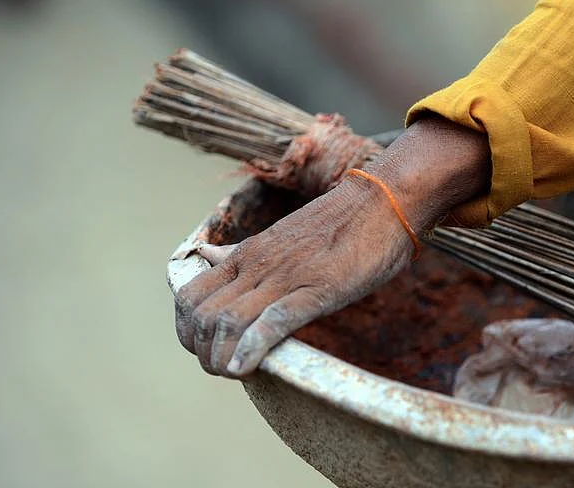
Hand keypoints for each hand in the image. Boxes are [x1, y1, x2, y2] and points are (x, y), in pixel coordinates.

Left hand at [174, 117, 489, 377]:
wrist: (386, 200)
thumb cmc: (342, 222)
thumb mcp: (281, 235)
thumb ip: (242, 252)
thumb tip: (206, 255)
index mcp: (249, 253)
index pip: (190, 295)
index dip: (187, 331)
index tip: (206, 348)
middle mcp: (258, 264)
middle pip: (200, 314)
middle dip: (200, 350)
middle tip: (220, 367)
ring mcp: (285, 276)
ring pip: (226, 321)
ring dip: (220, 357)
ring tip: (233, 374)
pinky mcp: (316, 289)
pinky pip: (272, 321)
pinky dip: (251, 349)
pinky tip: (246, 369)